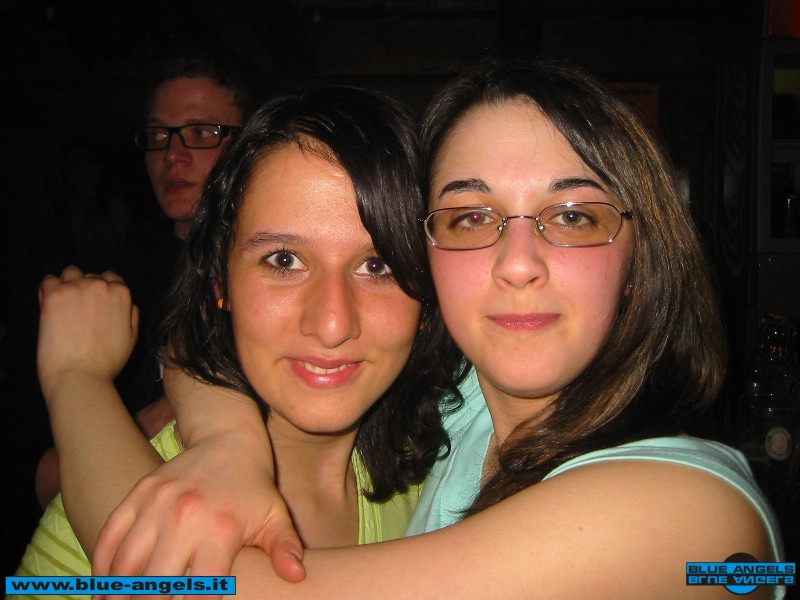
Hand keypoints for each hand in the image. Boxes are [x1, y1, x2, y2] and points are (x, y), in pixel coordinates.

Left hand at [37, 266, 137, 397]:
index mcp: (121, 294)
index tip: (96, 304)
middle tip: (79, 310)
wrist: (79, 374)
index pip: (112, 278)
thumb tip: (126, 302)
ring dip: (68, 284)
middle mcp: (99, 284)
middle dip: (86, 288)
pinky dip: (49, 290)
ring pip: (70, 273)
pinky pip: (49, 280)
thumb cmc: (107, 361)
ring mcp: (75, 287)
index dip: (104, 291)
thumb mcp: (132, 337)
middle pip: (90, 276)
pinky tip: (51, 306)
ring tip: (64, 305)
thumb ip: (131, 314)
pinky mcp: (54, 295)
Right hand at [91, 369, 304, 598]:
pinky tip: (105, 589)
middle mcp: (185, 517)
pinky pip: (108, 539)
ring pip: (125, 566)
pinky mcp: (137, 494)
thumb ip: (284, 548)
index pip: (199, 591)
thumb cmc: (253, 488)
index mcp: (221, 529)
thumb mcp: (274, 516)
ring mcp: (156, 504)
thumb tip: (296, 576)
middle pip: (155, 584)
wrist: (228, 440)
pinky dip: (102, 568)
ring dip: (121, 593)